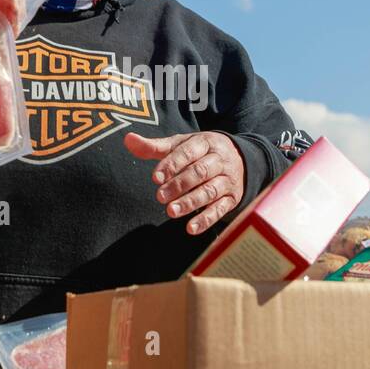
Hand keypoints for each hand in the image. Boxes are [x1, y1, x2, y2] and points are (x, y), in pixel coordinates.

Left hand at [124, 131, 245, 235]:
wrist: (241, 158)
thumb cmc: (201, 151)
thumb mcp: (181, 144)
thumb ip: (154, 146)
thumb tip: (128, 140)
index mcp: (205, 143)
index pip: (188, 152)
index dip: (172, 164)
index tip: (155, 178)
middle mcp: (219, 160)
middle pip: (199, 172)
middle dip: (179, 185)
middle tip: (160, 197)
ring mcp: (227, 180)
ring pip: (210, 191)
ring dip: (190, 202)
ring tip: (171, 212)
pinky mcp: (232, 198)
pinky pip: (221, 209)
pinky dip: (206, 219)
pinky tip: (191, 228)